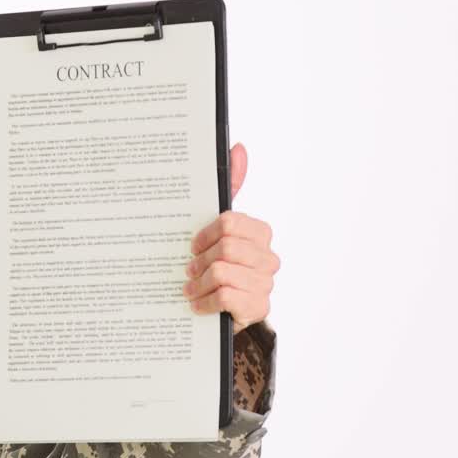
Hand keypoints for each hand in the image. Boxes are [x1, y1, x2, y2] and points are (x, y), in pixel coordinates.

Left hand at [182, 142, 278, 333]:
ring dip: (198, 283)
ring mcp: (266, 284)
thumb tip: (239, 147)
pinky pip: (225, 297)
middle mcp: (269, 258)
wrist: (219, 309)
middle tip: (189, 269)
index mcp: (259, 233)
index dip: (204, 235)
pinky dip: (204, 302)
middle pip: (226, 248)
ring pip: (222, 273)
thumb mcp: (216, 228)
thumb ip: (228, 187)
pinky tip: (198, 303)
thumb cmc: (216, 263)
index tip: (192, 246)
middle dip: (200, 261)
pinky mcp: (258, 308)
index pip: (229, 223)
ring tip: (191, 288)